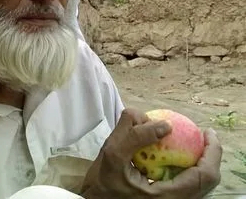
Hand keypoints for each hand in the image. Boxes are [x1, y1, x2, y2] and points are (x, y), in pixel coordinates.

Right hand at [80, 108, 221, 198]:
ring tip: (191, 141)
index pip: (203, 176)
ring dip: (199, 160)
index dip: (211, 152)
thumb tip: (162, 123)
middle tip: (203, 134)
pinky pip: (186, 183)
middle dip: (209, 155)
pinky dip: (186, 166)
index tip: (206, 132)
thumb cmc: (102, 183)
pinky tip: (175, 153)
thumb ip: (134, 135)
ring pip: (199, 184)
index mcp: (167, 197)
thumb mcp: (113, 154)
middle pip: (207, 181)